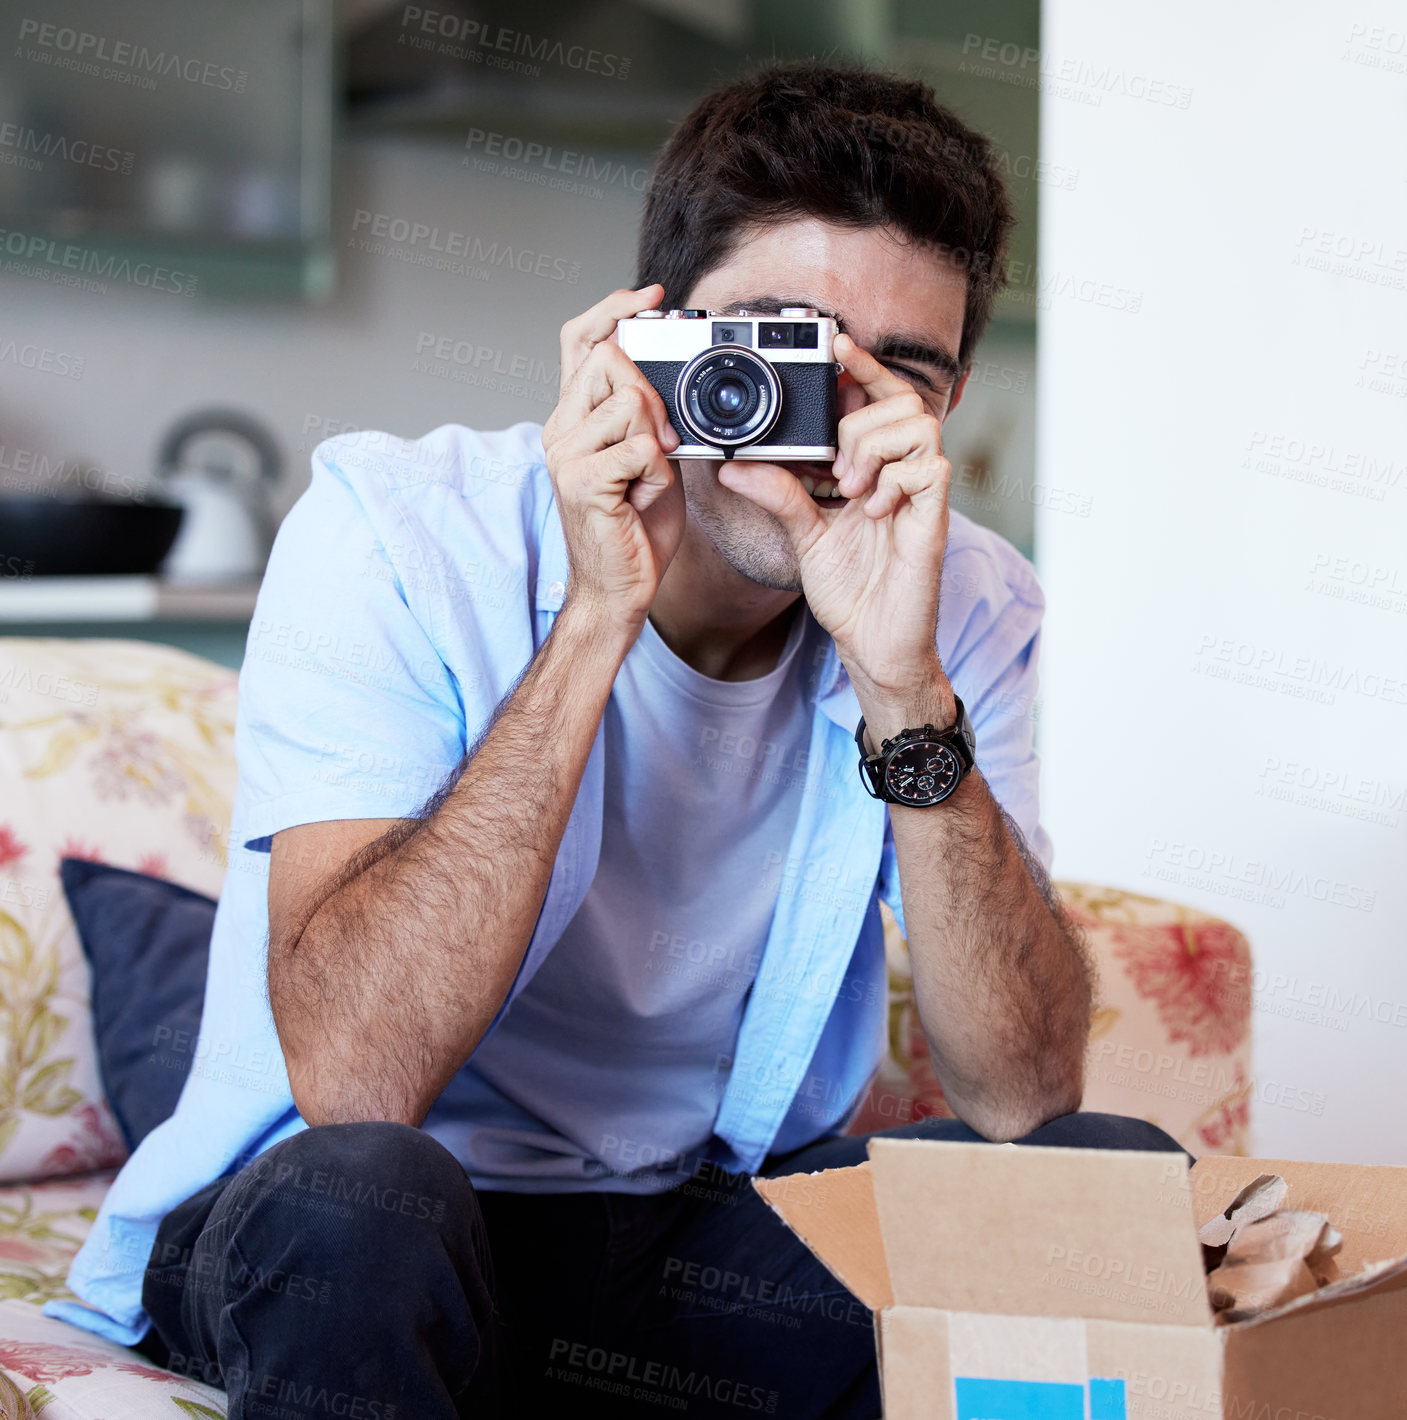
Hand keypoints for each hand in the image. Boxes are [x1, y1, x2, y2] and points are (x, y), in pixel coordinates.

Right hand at [542, 284, 684, 633]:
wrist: (618, 588)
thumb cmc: (634, 527)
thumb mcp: (648, 456)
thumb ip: (646, 413)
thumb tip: (662, 370)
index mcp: (572, 418)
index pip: (581, 339)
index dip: (612, 308)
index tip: (649, 294)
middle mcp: (560, 429)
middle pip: (611, 359)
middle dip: (652, 393)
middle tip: (660, 442)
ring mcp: (565, 453)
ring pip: (632, 402)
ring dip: (658, 444)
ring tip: (645, 482)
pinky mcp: (582, 480)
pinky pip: (641, 448)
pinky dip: (657, 475)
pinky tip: (642, 499)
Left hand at [714, 333, 950, 704]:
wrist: (872, 642)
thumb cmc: (850, 589)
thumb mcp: (804, 533)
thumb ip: (778, 492)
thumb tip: (734, 463)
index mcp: (877, 468)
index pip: (878, 397)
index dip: (862, 364)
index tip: (835, 341)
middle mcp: (904, 472)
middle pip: (900, 400)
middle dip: (858, 423)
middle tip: (834, 472)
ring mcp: (923, 494)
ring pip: (917, 425)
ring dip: (874, 448)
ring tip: (850, 489)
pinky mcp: (936, 518)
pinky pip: (928, 469)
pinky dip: (893, 483)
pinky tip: (873, 512)